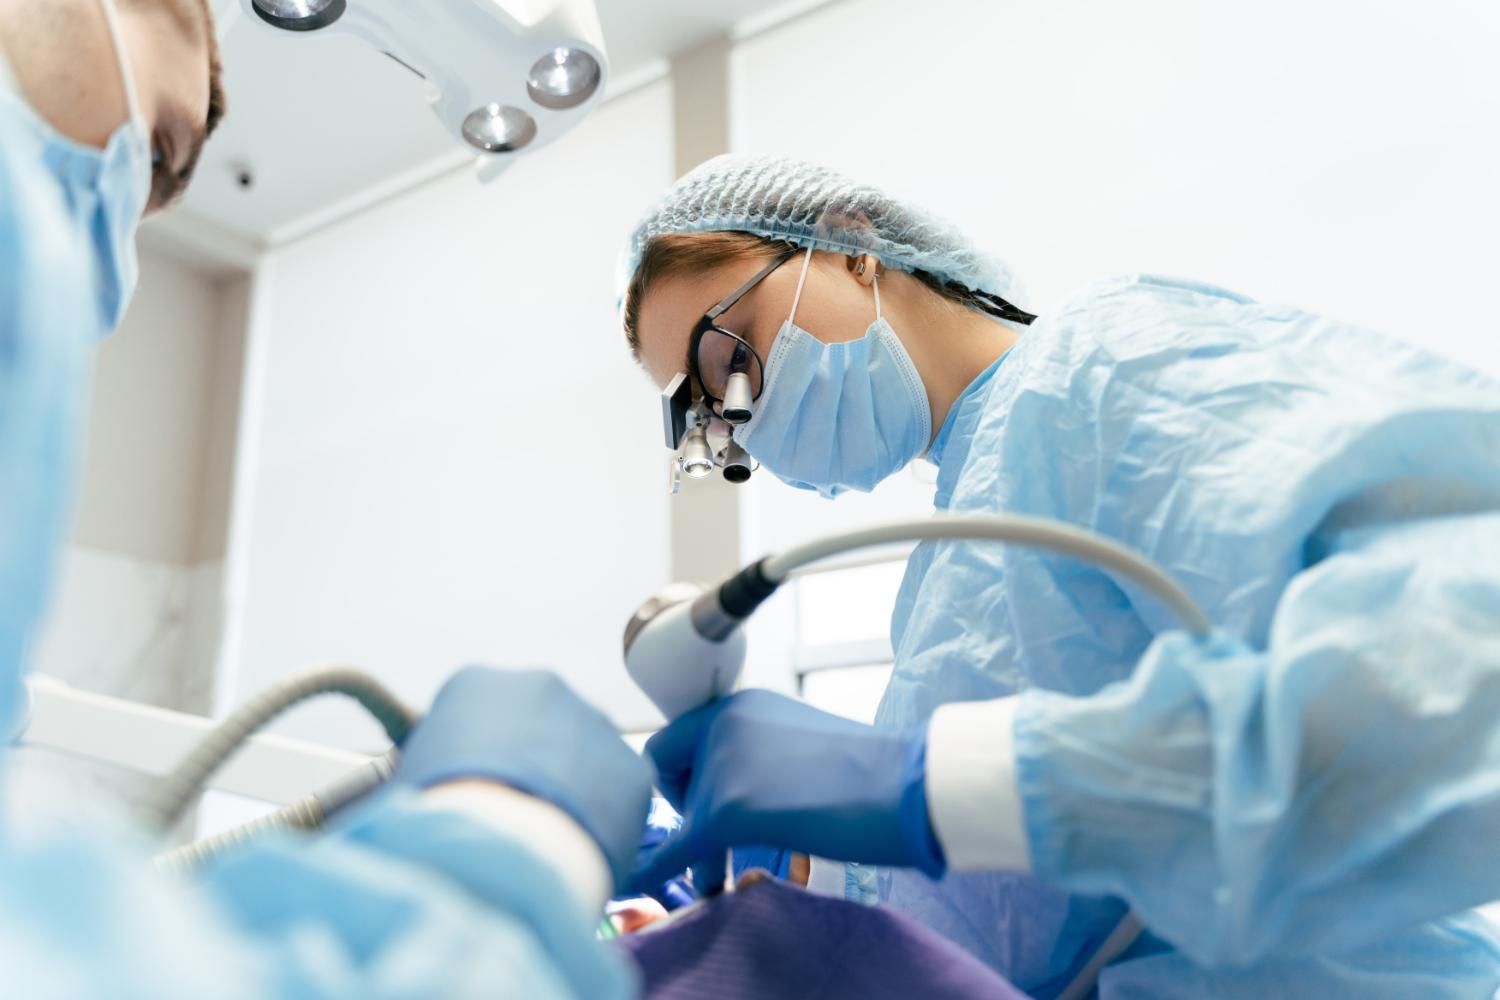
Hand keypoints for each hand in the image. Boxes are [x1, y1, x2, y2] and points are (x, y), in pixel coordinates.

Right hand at [395, 666, 651, 886]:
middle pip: (537, 728)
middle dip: (530, 769)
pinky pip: (618, 796)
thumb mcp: (406, 783)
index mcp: (474, 683)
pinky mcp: (634, 767)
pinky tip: (576, 853)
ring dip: (571, 792)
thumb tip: (438, 796)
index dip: (474, 761)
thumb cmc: (431, 822)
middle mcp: (541, 686)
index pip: (476, 716)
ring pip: (583, 758)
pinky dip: (603, 823)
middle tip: (514, 820)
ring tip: (545, 843)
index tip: (472, 795)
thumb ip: (433, 772)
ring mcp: (594, 722)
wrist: (496, 853)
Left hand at [630, 690, 943, 894]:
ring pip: (682, 816)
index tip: (706, 803)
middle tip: (717, 840)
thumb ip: (762, 753)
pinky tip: (635, 882)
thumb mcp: (802, 744)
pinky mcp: (727, 811)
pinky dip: (653, 868)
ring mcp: (722, 764)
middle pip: (667, 770)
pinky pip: (678, 848)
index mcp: (743, 704)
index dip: (683, 776)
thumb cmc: (877, 774)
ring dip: (695, 847)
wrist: (908, 785)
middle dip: (686, 810)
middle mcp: (724, 722)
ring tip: (717, 877)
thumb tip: (743, 790)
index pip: (679, 737)